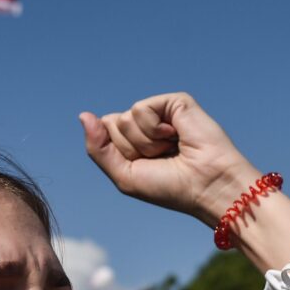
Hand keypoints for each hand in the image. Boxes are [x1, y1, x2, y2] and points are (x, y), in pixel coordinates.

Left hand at [80, 93, 258, 223]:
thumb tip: (83, 115)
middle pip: (111, 124)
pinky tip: (175, 135)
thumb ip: (98, 148)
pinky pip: (141, 109)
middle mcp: (146, 125)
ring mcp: (160, 112)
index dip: (118, 154)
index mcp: (133, 141)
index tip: (144, 167)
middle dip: (130, 148)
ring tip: (170, 148)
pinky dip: (153, 129)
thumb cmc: (169, 187)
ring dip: (144, 142)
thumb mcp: (124, 175)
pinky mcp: (174, 102)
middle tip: (159, 158)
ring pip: (124, 118)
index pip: (103, 133)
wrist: (206, 185)